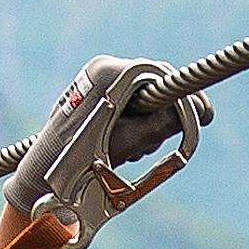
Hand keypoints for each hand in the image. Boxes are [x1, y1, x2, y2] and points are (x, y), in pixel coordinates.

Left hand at [5, 55, 206, 248]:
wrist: (43, 179)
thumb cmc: (82, 161)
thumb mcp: (134, 141)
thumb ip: (166, 121)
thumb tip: (199, 108)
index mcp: (107, 72)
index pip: (160, 73)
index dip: (186, 95)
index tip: (205, 115)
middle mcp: (99, 69)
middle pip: (151, 84)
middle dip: (161, 115)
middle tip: (158, 142)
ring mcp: (92, 80)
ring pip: (140, 95)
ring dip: (146, 123)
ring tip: (131, 150)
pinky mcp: (90, 93)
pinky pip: (125, 101)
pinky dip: (132, 123)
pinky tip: (121, 146)